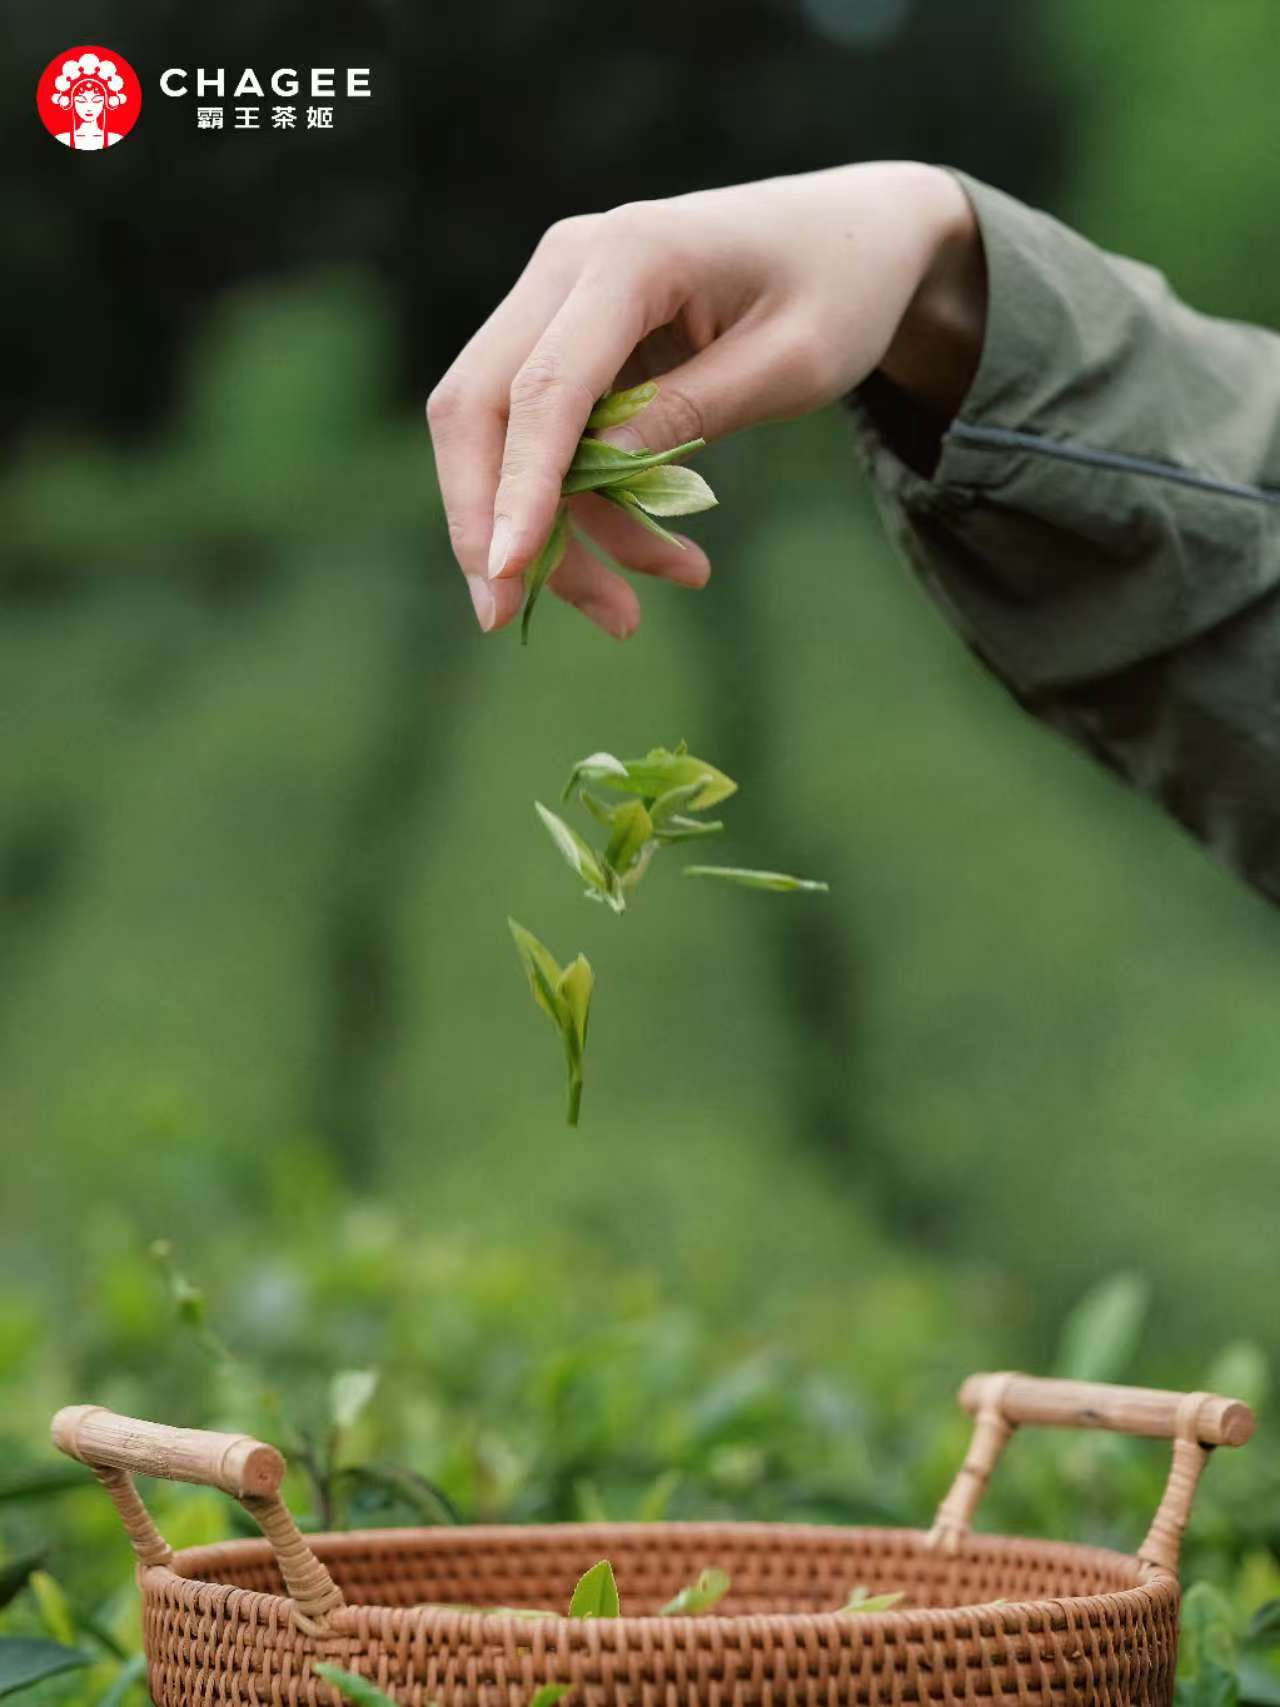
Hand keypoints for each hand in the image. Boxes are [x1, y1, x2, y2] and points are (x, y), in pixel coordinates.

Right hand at [428, 161, 985, 635]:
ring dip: (555, 534)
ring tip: (631, 616)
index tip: (506, 574)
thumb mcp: (789, 365)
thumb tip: (594, 476)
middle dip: (486, 521)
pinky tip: (658, 559)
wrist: (855, 234)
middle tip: (506, 619)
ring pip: (504, 435)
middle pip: (479, 405)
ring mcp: (559, 299)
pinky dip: (585, 510)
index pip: (546, 387)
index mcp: (629, 254)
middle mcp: (569, 266)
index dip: (519, 487)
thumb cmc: (837, 290)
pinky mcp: (570, 340)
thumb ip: (691, 415)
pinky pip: (547, 440)